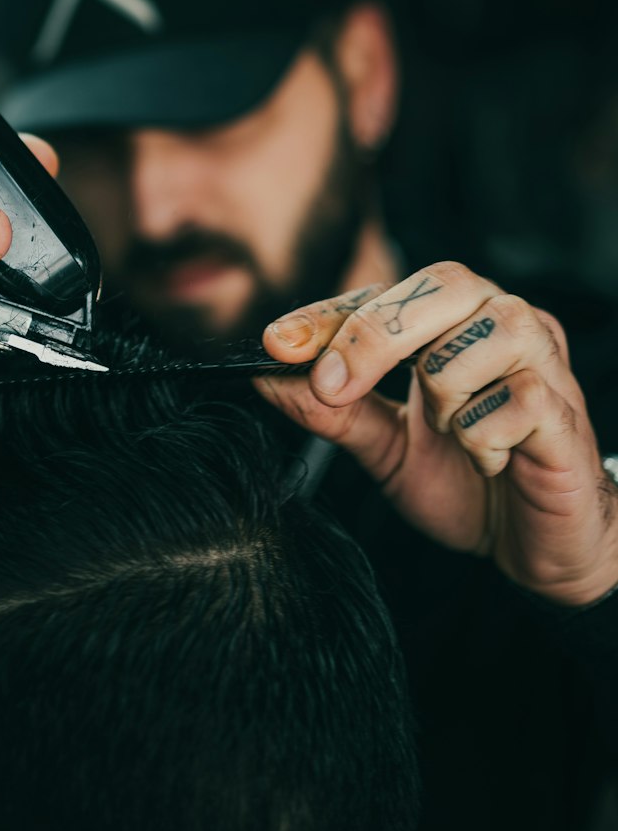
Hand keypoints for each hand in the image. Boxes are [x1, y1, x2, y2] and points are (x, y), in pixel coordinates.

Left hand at [258, 261, 617, 606]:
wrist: (538, 546)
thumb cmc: (469, 485)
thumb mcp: (386, 448)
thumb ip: (334, 411)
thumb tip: (265, 376)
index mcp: (457, 321)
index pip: (386, 294)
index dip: (329, 316)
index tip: (277, 345)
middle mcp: (501, 321)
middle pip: (441, 285)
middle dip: (374, 334)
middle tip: (333, 387)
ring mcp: (542, 359)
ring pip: (474, 342)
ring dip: (443, 398)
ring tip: (455, 436)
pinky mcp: (565, 405)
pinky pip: (512, 402)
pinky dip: (484, 440)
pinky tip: (493, 461)